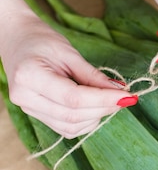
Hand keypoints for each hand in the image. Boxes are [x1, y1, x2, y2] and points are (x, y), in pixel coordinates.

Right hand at [0, 3, 133, 138]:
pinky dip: (87, 122)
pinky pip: (67, 129)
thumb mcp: (69, 53)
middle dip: (104, 109)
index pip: (73, 98)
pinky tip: (96, 108)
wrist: (18, 41)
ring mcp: (29, 110)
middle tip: (124, 98)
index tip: (127, 96)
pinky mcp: (37, 116)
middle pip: (73, 115)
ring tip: (110, 100)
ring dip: (97, 117)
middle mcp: (25, 98)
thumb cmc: (42, 42)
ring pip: (71, 126)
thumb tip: (119, 92)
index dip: (103, 100)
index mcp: (29, 76)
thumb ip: (93, 75)